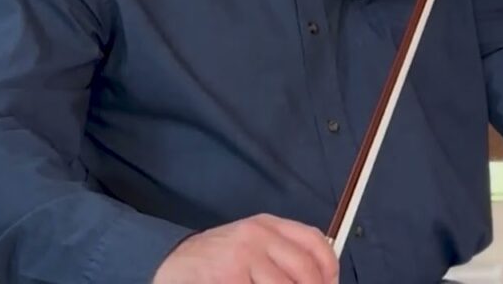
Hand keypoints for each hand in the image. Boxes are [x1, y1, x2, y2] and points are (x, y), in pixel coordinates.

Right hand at [152, 213, 338, 283]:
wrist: (173, 264)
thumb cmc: (220, 260)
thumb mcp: (254, 244)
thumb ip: (284, 253)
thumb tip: (322, 277)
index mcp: (268, 225)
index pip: (315, 243)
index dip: (329, 270)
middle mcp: (257, 237)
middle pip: (305, 271)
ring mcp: (241, 258)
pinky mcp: (228, 279)